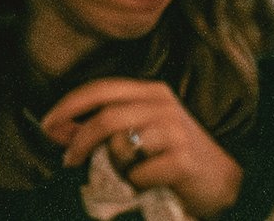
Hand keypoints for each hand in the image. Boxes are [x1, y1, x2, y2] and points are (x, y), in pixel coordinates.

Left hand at [41, 78, 242, 214]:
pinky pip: (141, 173)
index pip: (100, 88)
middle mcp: (162, 104)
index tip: (47, 123)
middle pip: (106, 117)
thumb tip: (58, 130)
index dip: (70, 105)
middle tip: (67, 160)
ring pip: (121, 145)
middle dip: (79, 139)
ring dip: (115, 165)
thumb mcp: (141, 132)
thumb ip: (105, 126)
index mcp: (150, 90)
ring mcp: (174, 131)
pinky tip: (150, 184)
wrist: (226, 181)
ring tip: (126, 174)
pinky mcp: (183, 159)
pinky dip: (137, 183)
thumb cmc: (175, 155)